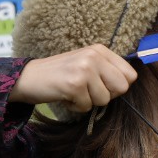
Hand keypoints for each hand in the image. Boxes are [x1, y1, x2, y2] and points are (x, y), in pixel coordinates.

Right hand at [12, 45, 137, 111]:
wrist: (28, 78)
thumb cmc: (60, 75)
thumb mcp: (86, 65)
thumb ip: (107, 71)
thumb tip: (128, 84)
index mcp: (100, 50)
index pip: (130, 74)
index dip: (117, 86)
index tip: (101, 86)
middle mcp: (94, 55)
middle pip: (122, 87)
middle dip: (106, 96)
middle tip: (87, 91)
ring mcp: (85, 69)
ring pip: (104, 99)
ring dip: (88, 102)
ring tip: (73, 91)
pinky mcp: (74, 84)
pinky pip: (87, 106)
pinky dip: (76, 107)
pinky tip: (65, 96)